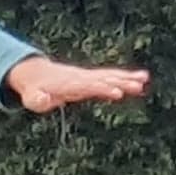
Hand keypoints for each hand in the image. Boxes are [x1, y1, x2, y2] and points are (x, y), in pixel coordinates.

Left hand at [7, 56, 149, 112]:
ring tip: (144, 81)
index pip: (89, 87)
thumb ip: (37, 100)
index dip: (102, 89)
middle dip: (120, 82)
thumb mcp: (31, 98)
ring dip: (127, 78)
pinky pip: (110, 77)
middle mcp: (81, 78)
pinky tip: (141, 79)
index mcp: (69, 84)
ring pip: (110, 76)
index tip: (117, 92)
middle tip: (137, 87)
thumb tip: (42, 100)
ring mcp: (87, 77)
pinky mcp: (91, 78)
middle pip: (104, 79)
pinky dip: (125, 77)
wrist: (34, 74)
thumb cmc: (33, 90)